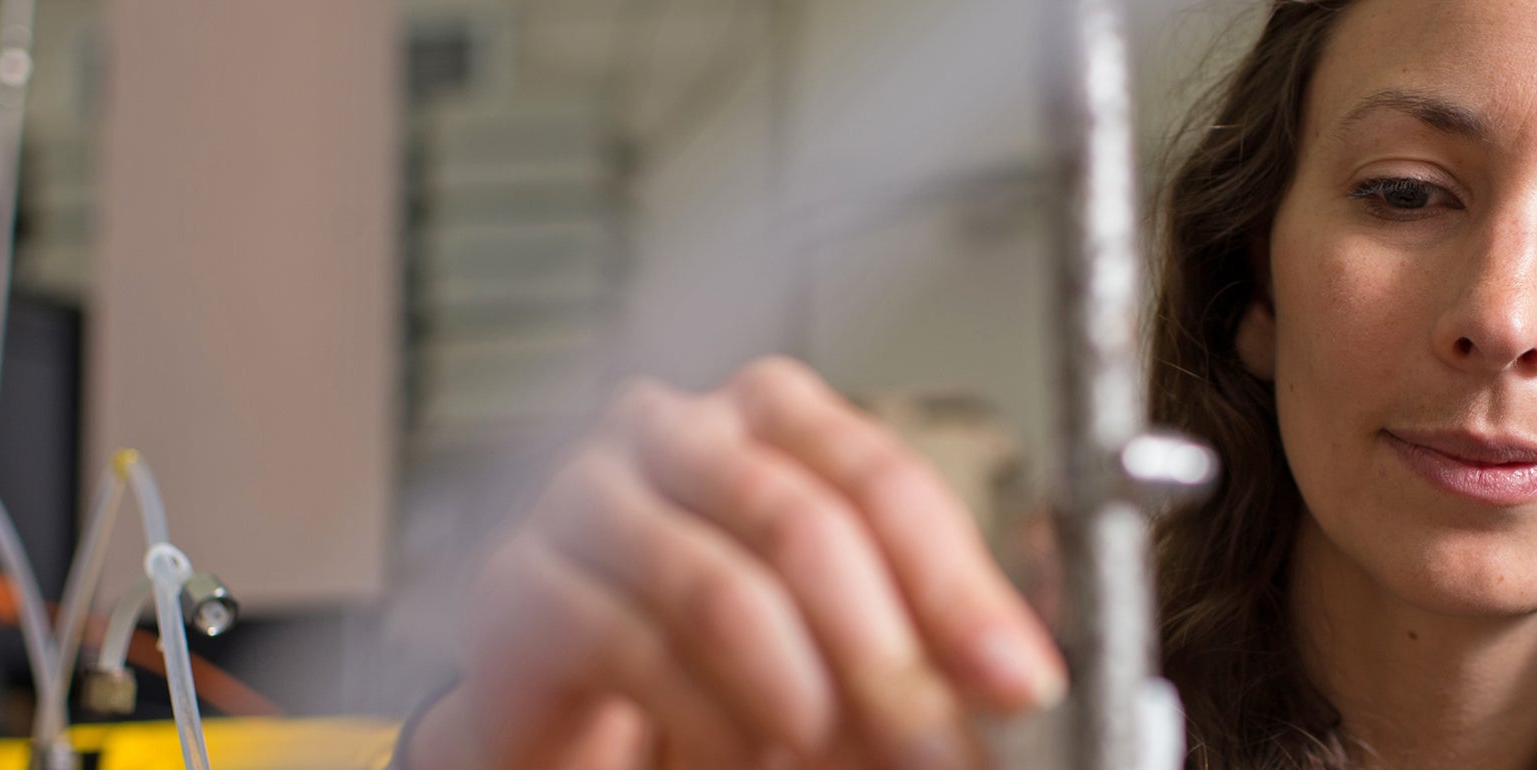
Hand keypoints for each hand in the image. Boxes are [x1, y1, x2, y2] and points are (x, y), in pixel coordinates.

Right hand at [406, 357, 1065, 768]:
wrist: (572, 711)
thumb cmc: (713, 657)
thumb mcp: (842, 643)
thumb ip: (924, 644)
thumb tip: (1016, 680)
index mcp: (768, 417)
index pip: (878, 478)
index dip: (958, 586)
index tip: (1017, 681)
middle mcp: (673, 432)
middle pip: (803, 523)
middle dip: (887, 658)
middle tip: (935, 751)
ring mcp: (585, 497)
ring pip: (718, 586)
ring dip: (800, 695)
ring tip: (836, 759)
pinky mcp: (519, 583)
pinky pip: (630, 644)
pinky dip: (707, 717)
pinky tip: (745, 755)